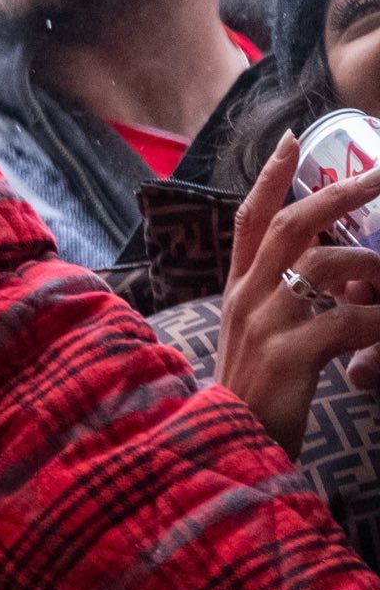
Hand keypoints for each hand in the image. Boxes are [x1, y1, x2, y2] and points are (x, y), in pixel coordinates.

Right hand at [215, 130, 379, 454]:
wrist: (224, 450)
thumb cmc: (253, 398)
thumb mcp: (259, 341)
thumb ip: (288, 306)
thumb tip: (345, 280)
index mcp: (238, 289)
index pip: (250, 218)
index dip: (271, 177)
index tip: (294, 139)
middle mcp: (246, 296)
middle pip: (291, 225)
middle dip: (337, 191)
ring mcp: (264, 323)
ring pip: (326, 266)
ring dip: (373, 267)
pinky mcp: (288, 354)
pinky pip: (348, 321)